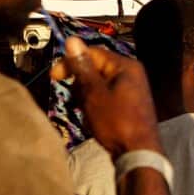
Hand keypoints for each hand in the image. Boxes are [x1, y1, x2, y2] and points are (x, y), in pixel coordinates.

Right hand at [51, 37, 160, 155]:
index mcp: (126, 66)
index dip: (71, 62)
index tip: (55, 76)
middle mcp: (131, 74)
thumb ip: (82, 67)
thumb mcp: (94, 92)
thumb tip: (72, 41)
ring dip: (86, 97)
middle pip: (95, 69)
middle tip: (78, 100)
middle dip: (80, 84)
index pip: (92, 53)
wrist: (138, 153)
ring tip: (88, 112)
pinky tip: (93, 118)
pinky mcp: (128, 104)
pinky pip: (105, 97)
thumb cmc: (118, 123)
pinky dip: (95, 105)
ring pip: (97, 85)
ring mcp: (131, 90)